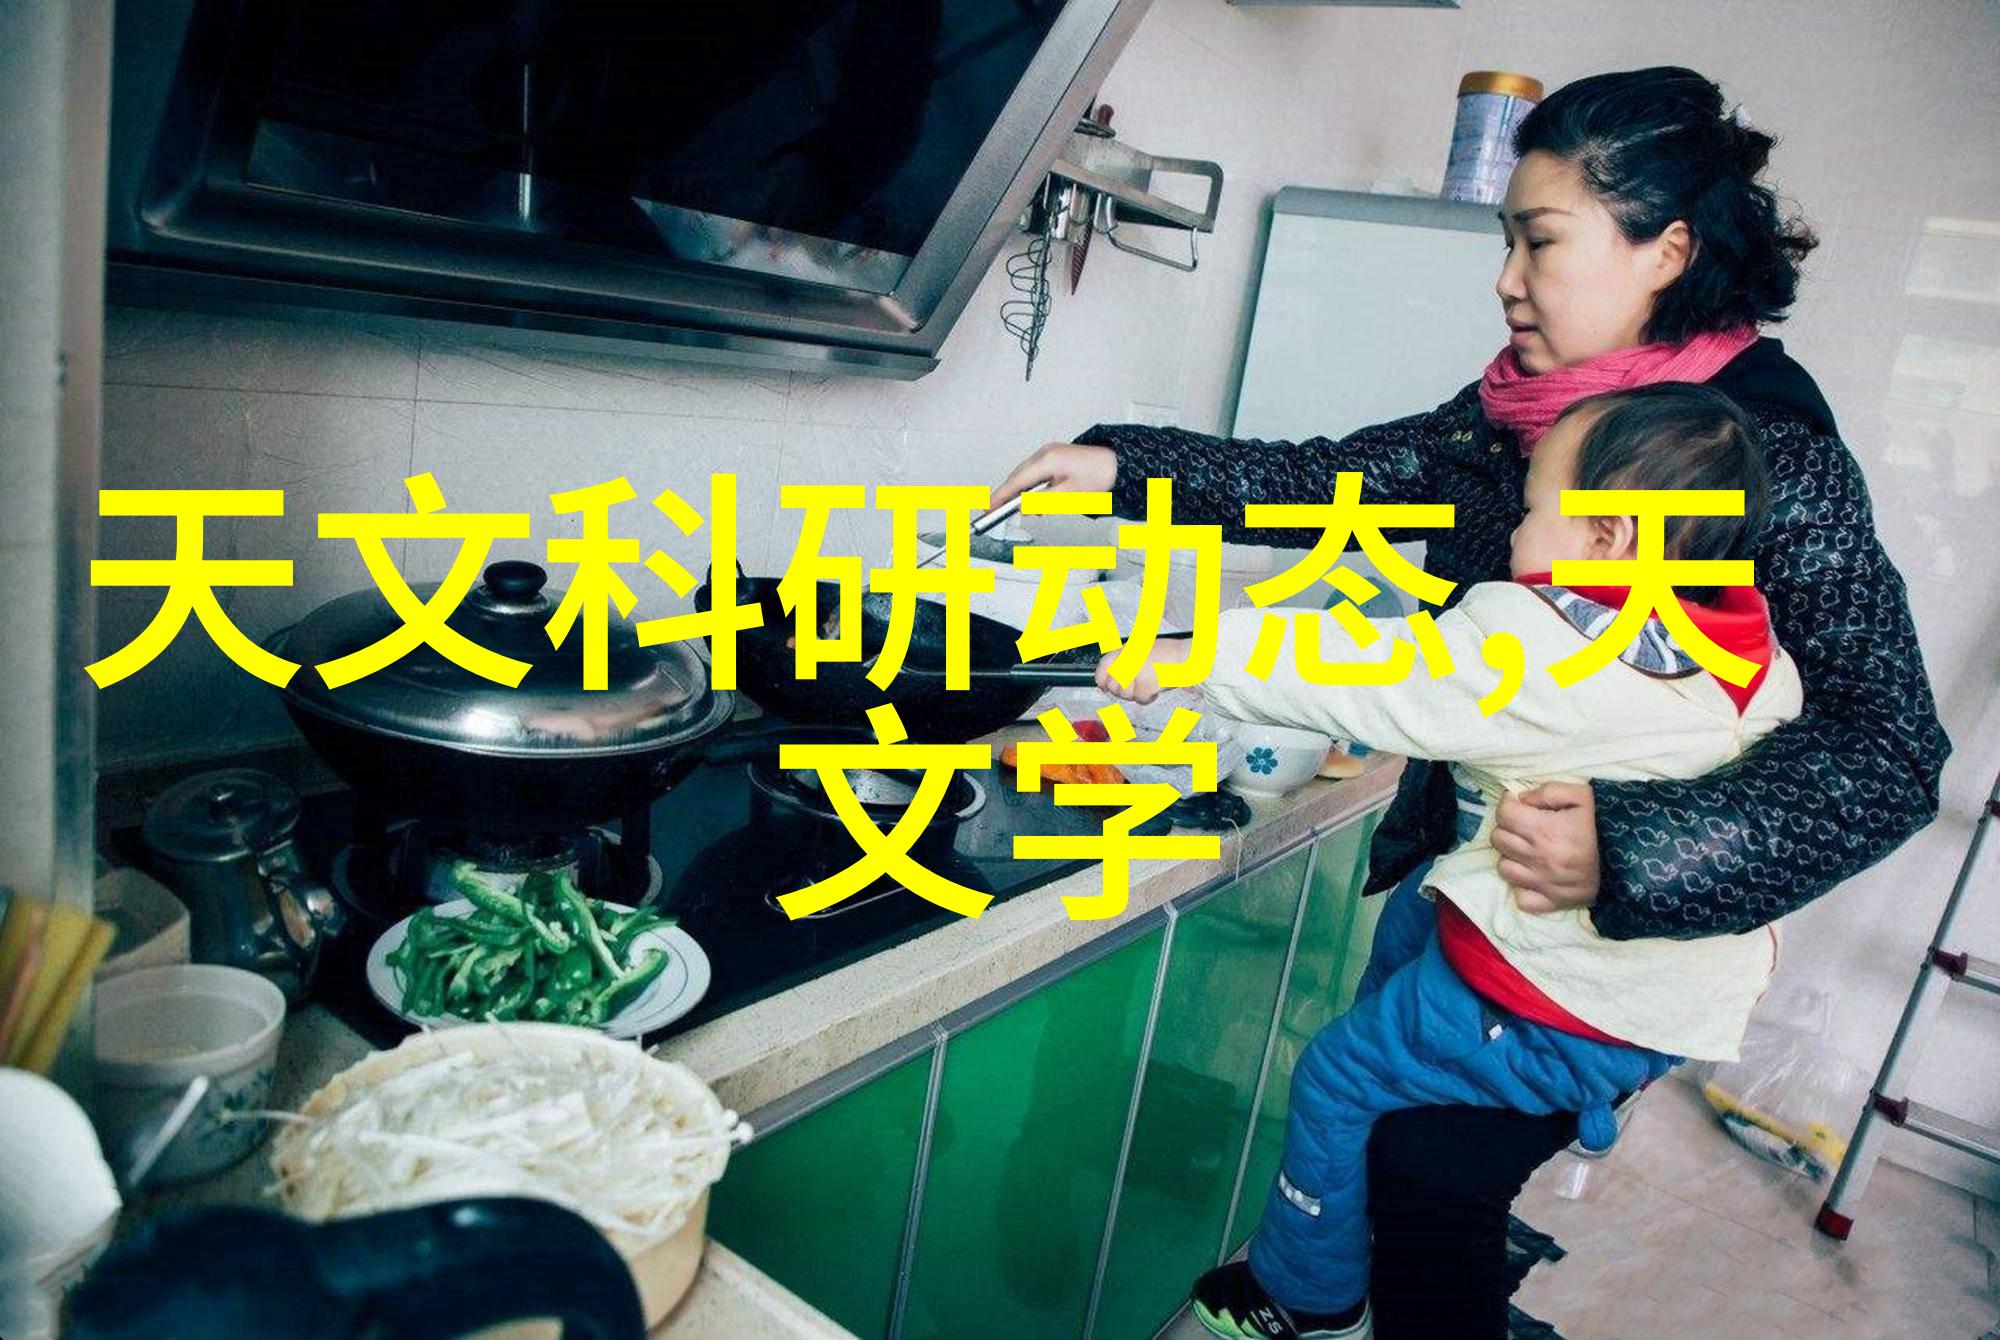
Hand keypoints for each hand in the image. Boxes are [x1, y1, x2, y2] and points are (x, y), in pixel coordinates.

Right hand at [990, 441, 1116, 510]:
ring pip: (1025, 476)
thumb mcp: (1069, 495)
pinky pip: (1036, 473)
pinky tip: (1038, 500)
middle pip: (1017, 478)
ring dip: (1023, 494)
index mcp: (1047, 460)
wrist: (1118, 464)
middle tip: (998, 514)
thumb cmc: (1101, 475)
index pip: (1015, 481)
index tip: (988, 509)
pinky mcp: (1054, 457)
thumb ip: (1043, 501)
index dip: (1000, 497)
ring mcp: (1049, 453)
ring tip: (1028, 511)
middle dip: (1009, 497)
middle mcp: (1045, 453)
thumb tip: (1023, 507)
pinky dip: (1033, 488)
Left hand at [1094, 639, 1192, 705]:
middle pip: (1114, 688)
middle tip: (1142, 681)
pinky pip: (1140, 699)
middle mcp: (1124, 659)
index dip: (1104, 683)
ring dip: (1139, 693)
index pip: (1101, 672)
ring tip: (1152, 680)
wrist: (1187, 656)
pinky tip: (1157, 686)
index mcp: (1121, 650)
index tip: (1108, 687)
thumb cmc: (1167, 655)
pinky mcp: (1144, 682)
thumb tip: (1105, 685)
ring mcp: (1133, 671)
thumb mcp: (1138, 652)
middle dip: (1126, 690)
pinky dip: (1149, 696)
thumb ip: (1120, 665)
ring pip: (1126, 695)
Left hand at [1493, 783, 1600, 913]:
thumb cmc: (1604, 824)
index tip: (1520, 806)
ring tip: (1529, 850)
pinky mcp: (1551, 902)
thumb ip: (1549, 791)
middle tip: (1525, 826)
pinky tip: (1534, 875)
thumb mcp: (1582, 796)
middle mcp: (1540, 858)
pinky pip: (1521, 897)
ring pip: (1504, 867)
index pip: (1504, 814)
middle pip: (1499, 839)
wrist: (1633, 860)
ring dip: (1512, 857)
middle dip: (1509, 828)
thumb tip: (1523, 799)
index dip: (1509, 805)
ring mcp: (1543, 883)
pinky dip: (1523, 887)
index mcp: (1545, 830)